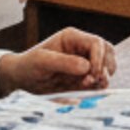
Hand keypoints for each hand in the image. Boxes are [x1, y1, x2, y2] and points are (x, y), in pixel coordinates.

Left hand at [0, 28, 115, 93]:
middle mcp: (82, 48)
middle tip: (94, 82)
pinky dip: (98, 87)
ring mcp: (84, 63)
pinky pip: (99, 81)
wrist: (22, 79)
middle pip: (108, 53)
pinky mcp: (84, 77)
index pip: (97, 44)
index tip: (92, 75)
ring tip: (89, 86)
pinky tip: (87, 91)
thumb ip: (63, 62)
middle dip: (105, 68)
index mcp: (73, 38)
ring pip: (107, 67)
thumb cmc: (28, 65)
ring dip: (103, 78)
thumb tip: (86, 67)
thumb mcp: (41, 62)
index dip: (99, 59)